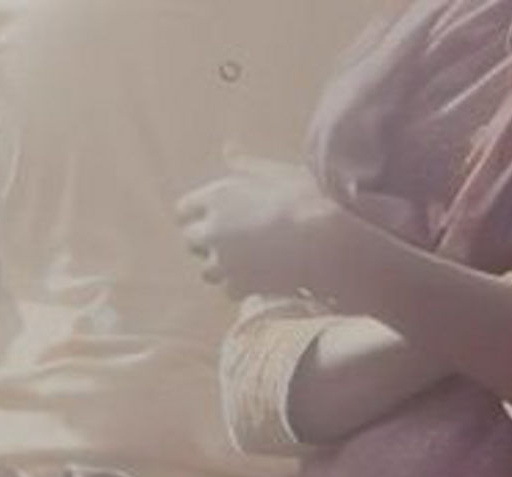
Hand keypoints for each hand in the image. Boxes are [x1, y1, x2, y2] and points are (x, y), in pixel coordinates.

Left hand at [176, 158, 347, 298]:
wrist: (327, 241)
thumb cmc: (308, 202)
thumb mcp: (275, 173)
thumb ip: (247, 165)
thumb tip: (228, 149)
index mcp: (216, 196)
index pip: (183, 210)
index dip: (197, 217)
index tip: (211, 221)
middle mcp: (213, 229)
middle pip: (191, 242)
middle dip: (206, 244)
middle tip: (229, 246)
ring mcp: (226, 260)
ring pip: (207, 271)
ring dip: (221, 269)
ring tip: (244, 268)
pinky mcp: (243, 285)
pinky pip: (230, 291)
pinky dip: (242, 289)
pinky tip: (259, 283)